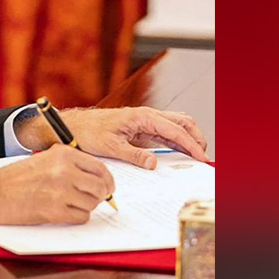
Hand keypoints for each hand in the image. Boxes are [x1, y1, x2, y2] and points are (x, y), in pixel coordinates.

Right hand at [0, 145, 114, 225]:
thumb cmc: (17, 178)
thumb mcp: (45, 159)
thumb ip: (71, 165)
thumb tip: (98, 179)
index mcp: (63, 154)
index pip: (100, 167)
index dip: (107, 180)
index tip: (107, 187)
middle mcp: (64, 170)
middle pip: (101, 187)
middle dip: (100, 196)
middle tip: (93, 199)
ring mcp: (60, 191)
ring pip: (93, 203)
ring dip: (86, 207)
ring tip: (71, 204)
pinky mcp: (55, 210)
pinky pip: (82, 217)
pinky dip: (77, 217)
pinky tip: (64, 212)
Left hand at [59, 106, 208, 168]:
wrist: (76, 126)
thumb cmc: (89, 131)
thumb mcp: (110, 146)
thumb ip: (133, 154)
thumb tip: (152, 163)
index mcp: (142, 117)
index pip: (175, 129)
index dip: (191, 143)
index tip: (201, 156)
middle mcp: (147, 115)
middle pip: (181, 122)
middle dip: (196, 137)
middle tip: (203, 155)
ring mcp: (145, 120)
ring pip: (175, 125)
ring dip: (188, 138)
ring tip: (196, 154)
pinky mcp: (141, 127)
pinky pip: (165, 132)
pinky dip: (177, 140)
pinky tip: (180, 152)